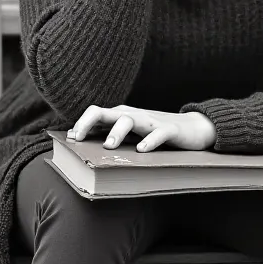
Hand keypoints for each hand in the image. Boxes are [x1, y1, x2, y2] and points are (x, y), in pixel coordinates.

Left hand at [68, 104, 216, 152]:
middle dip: (89, 123)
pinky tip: (141, 151)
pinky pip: (158, 134)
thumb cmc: (156, 132)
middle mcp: (133, 115)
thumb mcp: (131, 133)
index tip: (69, 139)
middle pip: (106, 112)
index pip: (96, 113)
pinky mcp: (170, 130)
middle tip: (78, 139)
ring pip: (129, 120)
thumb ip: (109, 134)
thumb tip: (78, 141)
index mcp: (122, 115)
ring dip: (117, 131)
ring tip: (108, 146)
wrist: (193, 128)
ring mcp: (151, 121)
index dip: (80, 124)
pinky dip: (149, 142)